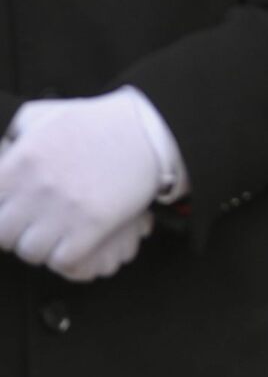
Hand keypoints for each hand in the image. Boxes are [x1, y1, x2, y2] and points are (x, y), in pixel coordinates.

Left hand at [0, 89, 162, 273]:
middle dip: (15, 236)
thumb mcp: (44, 116)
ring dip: (41, 249)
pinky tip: (73, 245)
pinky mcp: (94, 226)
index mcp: (19, 162)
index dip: (0, 214)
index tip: (11, 213)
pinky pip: (63, 260)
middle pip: (4, 235)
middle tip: (30, 229)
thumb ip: (17, 132)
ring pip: (31, 252)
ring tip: (54, 239)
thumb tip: (3, 146)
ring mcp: (65, 209)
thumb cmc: (97, 123)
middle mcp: (36, 188)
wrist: (144, 133)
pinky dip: (66, 258)